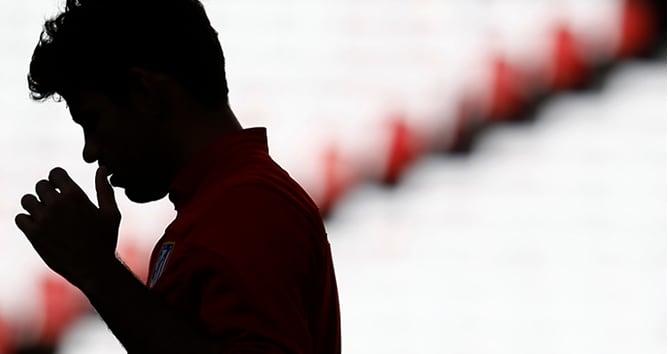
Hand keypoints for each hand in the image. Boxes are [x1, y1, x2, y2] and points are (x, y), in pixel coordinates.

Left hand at [15, 166, 121, 286]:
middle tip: (57, 205)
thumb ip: (104, 189)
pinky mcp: (34, 234)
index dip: (58, 179)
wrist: (93, 268)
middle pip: (40, 185)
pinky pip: (20, 218)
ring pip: (27, 200)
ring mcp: (43, 219)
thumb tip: (101, 168)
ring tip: (46, 215)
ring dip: (35, 205)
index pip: (55, 173)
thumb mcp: (111, 213)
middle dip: (48, 193)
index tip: (62, 189)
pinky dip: (27, 221)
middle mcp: (57, 204)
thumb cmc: (105, 240)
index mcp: (75, 195)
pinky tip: (40, 227)